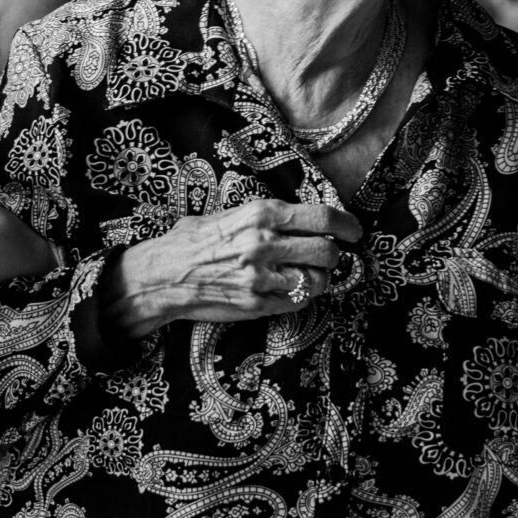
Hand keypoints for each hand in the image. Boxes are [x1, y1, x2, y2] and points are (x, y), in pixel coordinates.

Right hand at [102, 199, 361, 343]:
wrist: (162, 275)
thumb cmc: (191, 241)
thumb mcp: (228, 215)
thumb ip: (264, 217)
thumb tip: (301, 219)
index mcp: (259, 214)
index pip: (321, 216)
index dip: (347, 225)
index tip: (354, 231)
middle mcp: (263, 243)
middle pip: (327, 251)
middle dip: (335, 255)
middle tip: (330, 256)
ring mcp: (261, 277)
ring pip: (317, 280)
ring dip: (319, 278)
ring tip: (306, 275)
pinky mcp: (256, 303)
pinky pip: (298, 301)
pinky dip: (300, 295)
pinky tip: (287, 289)